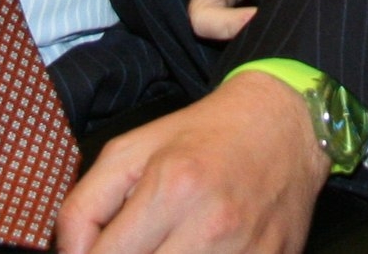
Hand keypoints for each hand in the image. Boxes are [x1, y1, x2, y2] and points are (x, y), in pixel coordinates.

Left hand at [58, 68, 327, 253]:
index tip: (96, 249)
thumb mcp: (129, 151)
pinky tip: (196, 250)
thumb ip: (83, 207)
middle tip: (136, 245)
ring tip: (165, 245)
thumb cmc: (202, 137)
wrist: (283, 126)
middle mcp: (211, 226)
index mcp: (171, 188)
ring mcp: (246, 252)